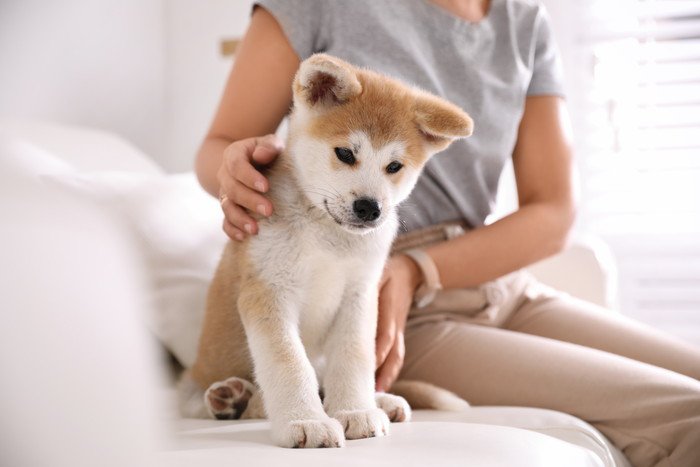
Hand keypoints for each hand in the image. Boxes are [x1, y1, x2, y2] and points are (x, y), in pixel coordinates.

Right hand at [218, 134, 283, 240]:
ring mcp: (225, 192)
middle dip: (250, 201)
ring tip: (255, 229)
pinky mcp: (229, 208)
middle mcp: (225, 175)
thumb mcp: (270, 143)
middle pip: (232, 189)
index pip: (237, 165)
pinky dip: (232, 230)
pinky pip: (225, 221)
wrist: (252, 161)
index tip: (266, 187)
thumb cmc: (266, 152)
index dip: (249, 177)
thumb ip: (269, 145)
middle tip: (269, 210)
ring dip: (240, 219)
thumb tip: (261, 154)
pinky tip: (243, 237)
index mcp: (234, 155)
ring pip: (227, 207)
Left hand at [375, 254, 422, 391]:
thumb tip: (348, 287)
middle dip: (383, 371)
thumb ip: (367, 284)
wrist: (410, 273)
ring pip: (396, 358)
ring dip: (388, 376)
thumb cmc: (388, 273)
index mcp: (390, 309)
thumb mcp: (379, 273)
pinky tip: (380, 386)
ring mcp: (398, 331)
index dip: (379, 349)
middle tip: (372, 391)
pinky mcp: (397, 334)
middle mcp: (395, 324)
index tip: (370, 363)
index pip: (386, 334)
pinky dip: (389, 371)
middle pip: (393, 352)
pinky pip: (396, 356)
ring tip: (376, 395)